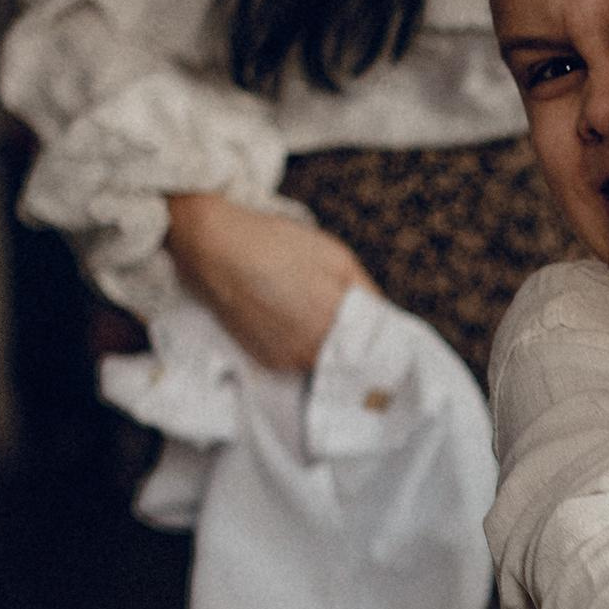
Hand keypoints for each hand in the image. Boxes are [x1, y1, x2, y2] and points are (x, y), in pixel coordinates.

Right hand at [165, 190, 373, 373]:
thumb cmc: (278, 245)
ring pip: (324, 362)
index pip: (377, 349)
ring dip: (330, 349)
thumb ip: (365, 293)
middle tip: (358, 327)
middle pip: (351, 360)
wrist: (216, 250)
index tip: (392, 338)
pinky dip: (303, 349)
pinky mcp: (267, 361)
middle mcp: (314, 351)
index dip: (386, 342)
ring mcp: (289, 360)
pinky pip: (298, 361)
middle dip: (359, 347)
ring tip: (319, 319)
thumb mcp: (336, 258)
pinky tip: (294, 324)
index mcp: (337, 323)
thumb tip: (383, 317)